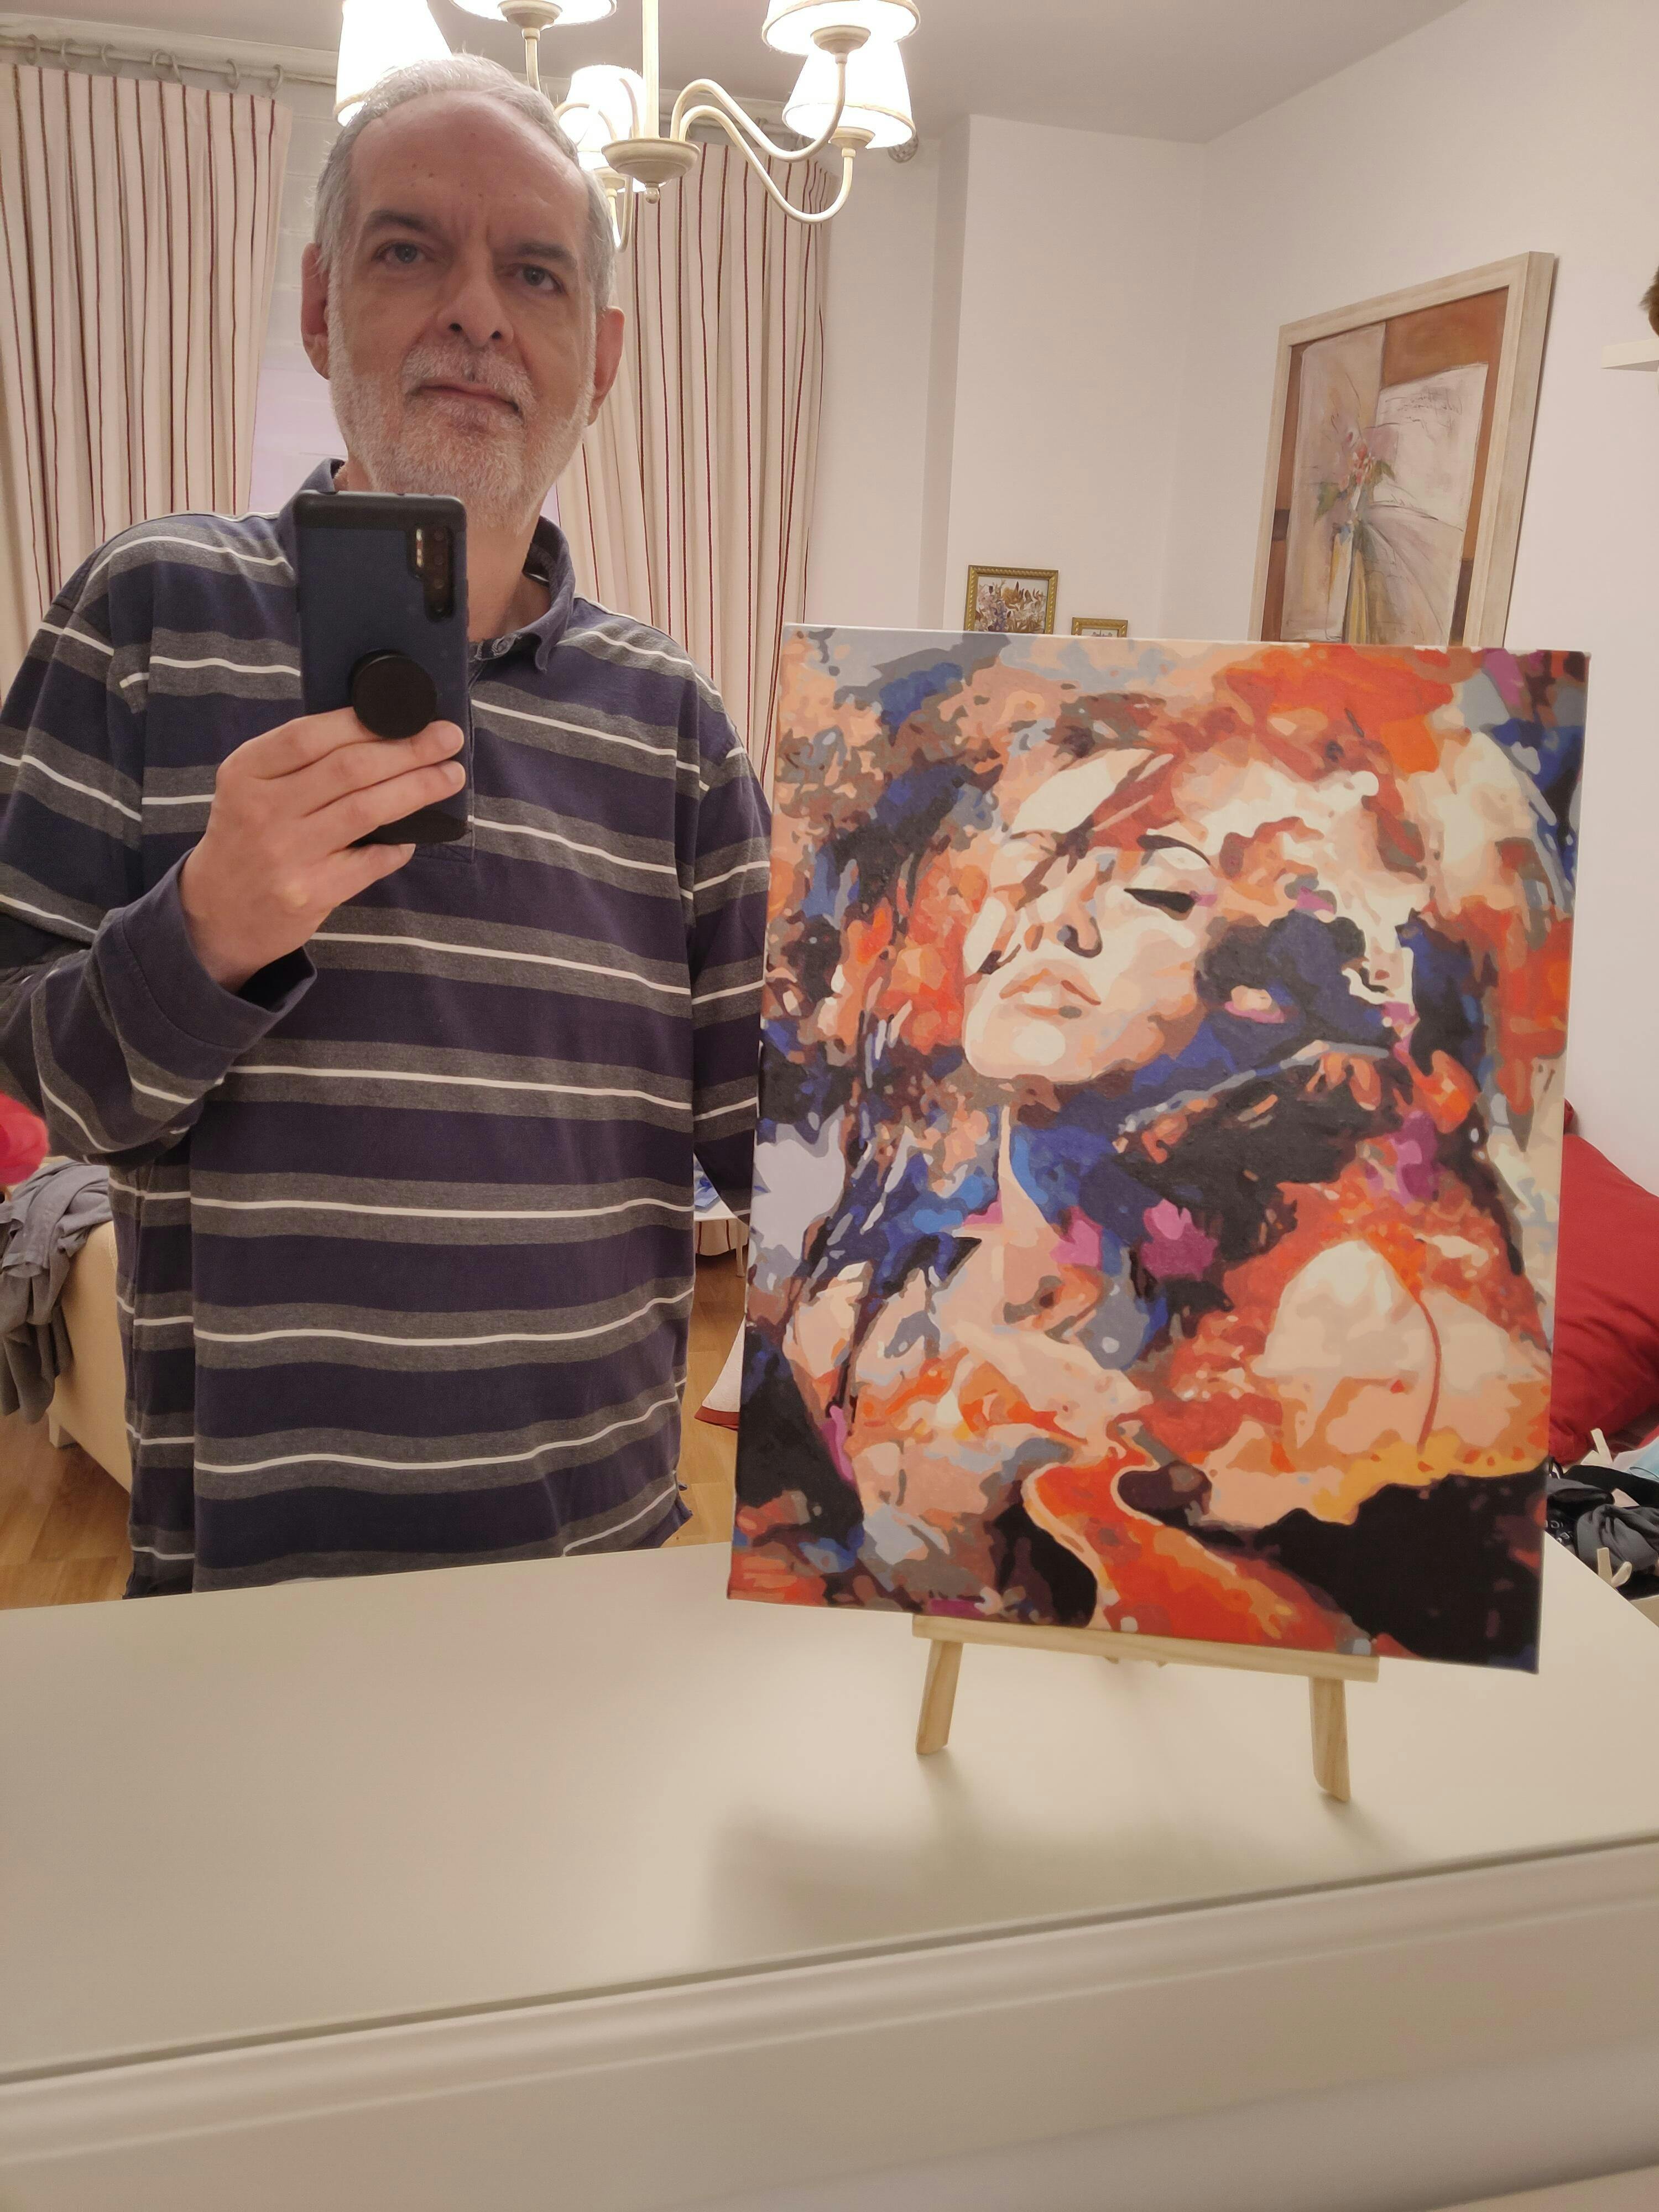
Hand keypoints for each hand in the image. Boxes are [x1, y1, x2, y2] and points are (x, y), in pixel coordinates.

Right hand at [177, 711, 465, 990]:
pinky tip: (415, 833)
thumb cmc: (248, 837)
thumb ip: (300, 761)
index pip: (313, 735)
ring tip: (450, 776)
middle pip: (351, 769)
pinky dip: (400, 844)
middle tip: (448, 738)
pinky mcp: (311, 892)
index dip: (368, 721)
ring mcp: (287, 854)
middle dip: (409, 749)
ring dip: (419, 788)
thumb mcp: (252, 787)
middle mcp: (263, 810)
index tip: (411, 712)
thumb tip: (381, 731)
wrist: (218, 913)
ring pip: (368, 810)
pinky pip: (372, 860)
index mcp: (247, 772)